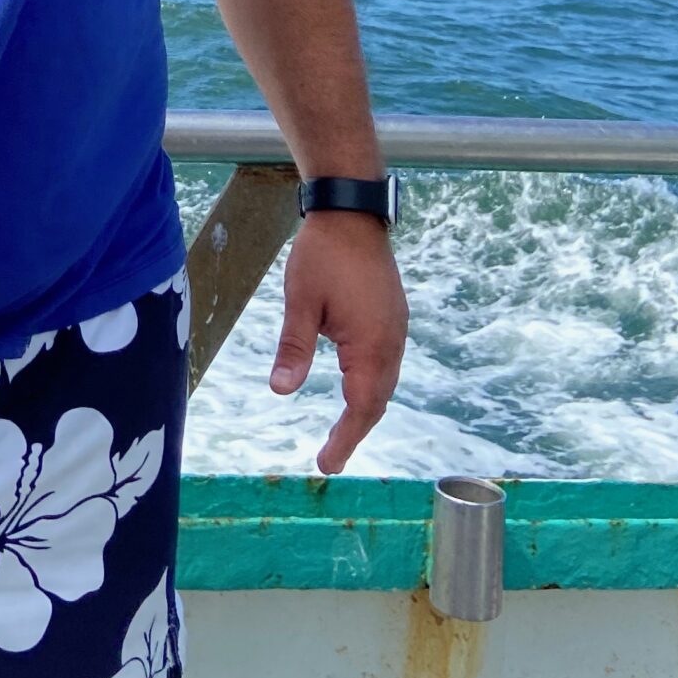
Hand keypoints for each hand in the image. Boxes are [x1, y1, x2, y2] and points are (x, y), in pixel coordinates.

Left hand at [269, 210, 407, 474]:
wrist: (352, 212)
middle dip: (355, 431)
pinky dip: (372, 385)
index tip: (327, 465)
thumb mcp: (300, 301)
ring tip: (341, 433)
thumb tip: (280, 391)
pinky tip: (355, 388)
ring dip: (365, 410)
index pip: (361, 406)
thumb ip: (293, 348)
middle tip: (330, 457)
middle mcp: (391, 341)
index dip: (345, 439)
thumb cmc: (322, 254)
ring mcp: (396, 328)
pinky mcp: (393, 316)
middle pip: (377, 400)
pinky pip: (386, 363)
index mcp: (370, 344)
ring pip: (384, 383)